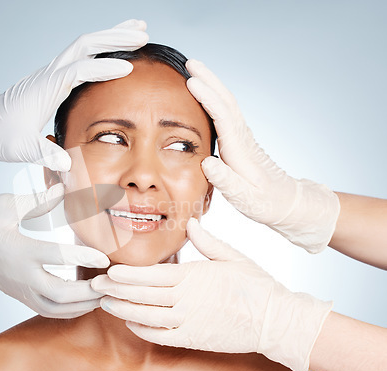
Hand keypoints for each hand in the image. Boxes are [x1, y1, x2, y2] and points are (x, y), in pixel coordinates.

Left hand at [0, 19, 147, 170]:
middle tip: (143, 33)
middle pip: (85, 44)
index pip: (79, 69)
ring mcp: (52, 73)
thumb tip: (69, 167)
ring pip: (85, 45)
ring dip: (111, 36)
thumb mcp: (22, 149)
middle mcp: (50, 74)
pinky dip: (101, 49)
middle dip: (115, 36)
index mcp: (46, 87)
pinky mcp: (53, 78)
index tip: (129, 68)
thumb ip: (46, 155)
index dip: (104, 68)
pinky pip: (81, 56)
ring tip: (137, 31)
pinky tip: (114, 52)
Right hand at [0, 184, 109, 317]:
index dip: (85, 258)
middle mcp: (20, 276)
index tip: (105, 258)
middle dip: (90, 293)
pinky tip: (83, 300)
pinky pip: (47, 309)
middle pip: (61, 296)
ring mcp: (18, 289)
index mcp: (18, 250)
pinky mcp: (18, 294)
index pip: (58, 258)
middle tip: (111, 283)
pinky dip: (68, 309)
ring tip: (103, 294)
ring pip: (55, 309)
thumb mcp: (4, 204)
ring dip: (82, 305)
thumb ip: (38, 201)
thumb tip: (64, 190)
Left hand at [91, 218, 332, 370]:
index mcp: (192, 276)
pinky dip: (142, 330)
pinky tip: (130, 322)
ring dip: (123, 310)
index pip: (150, 275)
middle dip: (116, 290)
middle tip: (96, 286)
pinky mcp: (194, 338)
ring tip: (106, 304)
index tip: (109, 272)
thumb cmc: (255, 285)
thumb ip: (207, 241)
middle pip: (142, 295)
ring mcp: (188, 321)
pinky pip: (161, 336)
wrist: (275, 319)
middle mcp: (186, 299)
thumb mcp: (232, 256)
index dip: (126, 274)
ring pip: (147, 316)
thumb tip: (191, 222)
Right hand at [186, 60, 339, 252]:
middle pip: (227, 101)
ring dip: (212, 85)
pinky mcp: (241, 140)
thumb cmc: (264, 203)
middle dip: (209, 80)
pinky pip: (227, 113)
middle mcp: (242, 138)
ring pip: (228, 104)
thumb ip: (226, 181)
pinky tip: (208, 96)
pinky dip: (216, 98)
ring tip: (195, 72)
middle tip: (191, 63)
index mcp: (240, 150)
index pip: (223, 116)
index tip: (191, 81)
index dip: (207, 97)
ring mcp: (243, 137)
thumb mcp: (245, 198)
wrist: (285, 202)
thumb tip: (207, 162)